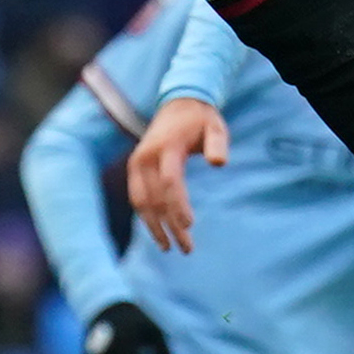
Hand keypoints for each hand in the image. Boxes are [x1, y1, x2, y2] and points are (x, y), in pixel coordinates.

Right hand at [125, 97, 223, 252]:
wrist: (177, 104)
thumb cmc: (201, 120)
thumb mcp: (216, 127)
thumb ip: (218, 143)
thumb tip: (219, 163)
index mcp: (167, 147)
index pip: (170, 181)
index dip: (178, 205)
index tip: (189, 226)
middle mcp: (146, 156)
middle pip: (155, 197)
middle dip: (170, 225)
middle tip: (187, 249)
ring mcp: (137, 163)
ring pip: (142, 201)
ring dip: (154, 226)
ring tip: (169, 248)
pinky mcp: (134, 169)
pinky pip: (137, 197)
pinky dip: (146, 217)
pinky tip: (158, 232)